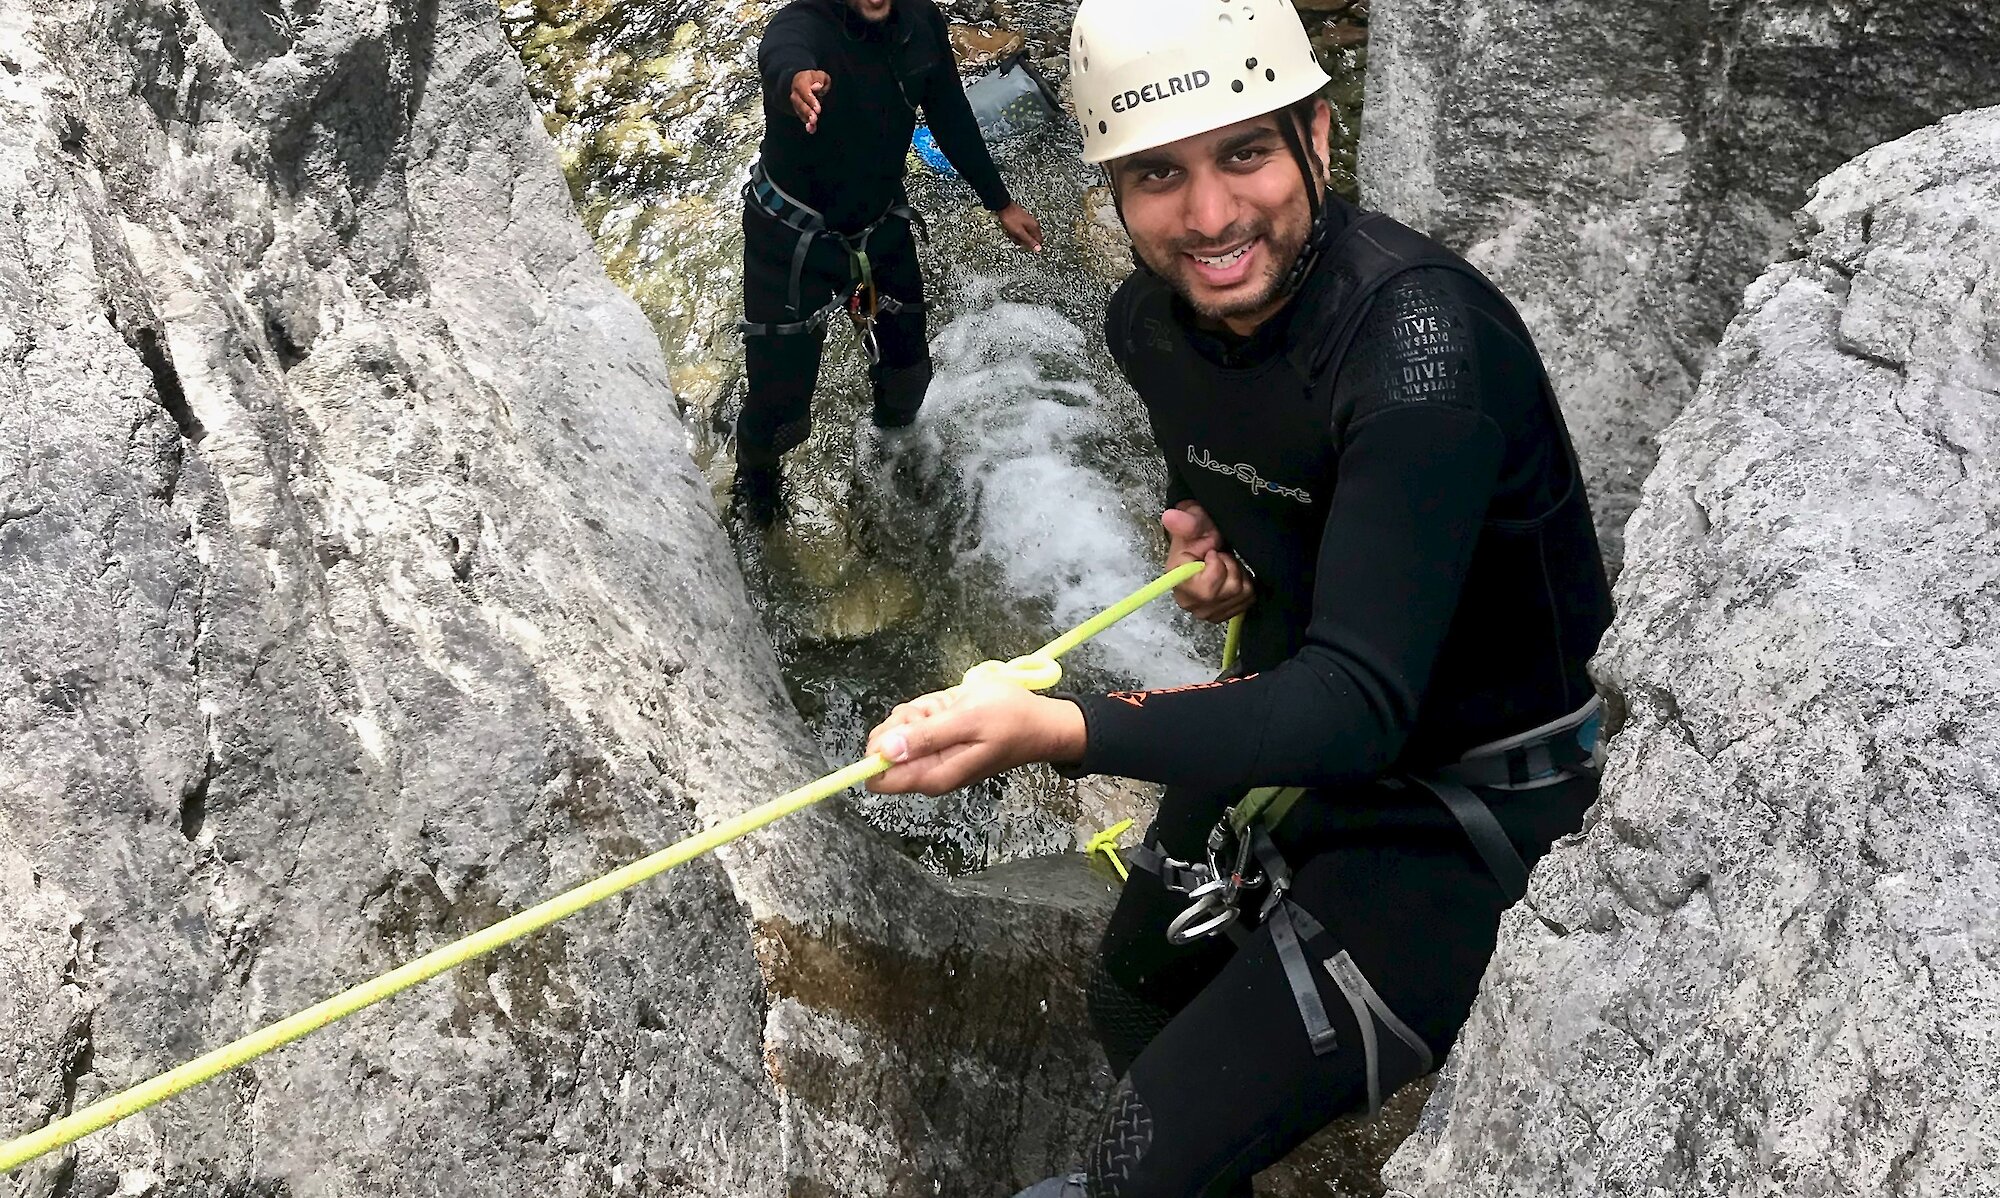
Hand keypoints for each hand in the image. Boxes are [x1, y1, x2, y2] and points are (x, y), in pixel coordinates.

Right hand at [790, 70, 830, 132]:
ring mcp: (796, 103)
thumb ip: (819, 79)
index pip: (805, 92)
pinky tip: (811, 130)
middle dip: (807, 112)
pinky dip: (807, 124)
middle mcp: (796, 94)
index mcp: (801, 82)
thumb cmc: (814, 79)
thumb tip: (817, 87)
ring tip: (812, 126)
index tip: (817, 108)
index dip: (811, 100)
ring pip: (800, 112)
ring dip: (806, 119)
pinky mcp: (799, 111)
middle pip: (800, 103)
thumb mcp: (819, 75)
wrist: (802, 81)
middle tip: (814, 119)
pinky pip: (802, 117)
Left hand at [864, 680, 1084, 795]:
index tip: (907, 725)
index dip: (881, 746)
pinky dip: (932, 710)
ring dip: (922, 711)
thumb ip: (925, 737)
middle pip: (886, 748)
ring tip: (954, 707)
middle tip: (939, 711)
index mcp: (933, 774)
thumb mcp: (967, 719)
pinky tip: (955, 707)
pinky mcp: (941, 744)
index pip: (879, 777)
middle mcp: (929, 772)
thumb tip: (883, 752)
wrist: (1042, 723)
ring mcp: (935, 757)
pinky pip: (919, 724)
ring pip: (901, 731)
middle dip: (906, 720)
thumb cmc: (1010, 719)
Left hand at [996, 203, 1042, 251]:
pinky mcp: (1022, 220)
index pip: (1038, 241)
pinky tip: (1010, 229)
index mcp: (1034, 227)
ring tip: (1010, 232)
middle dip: (1022, 240)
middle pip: (1030, 238)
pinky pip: (1020, 230)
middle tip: (1014, 236)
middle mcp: (1033, 224)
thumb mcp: (1019, 232)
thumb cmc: (1011, 219)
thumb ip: (1029, 241)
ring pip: (1024, 234)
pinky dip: (1014, 231)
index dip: (1030, 245)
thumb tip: (1039, 249)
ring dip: (1017, 236)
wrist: (1003, 206)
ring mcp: (1028, 221)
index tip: (1022, 243)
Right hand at [1162, 502, 1253, 621]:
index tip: (1212, 552)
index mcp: (1179, 583)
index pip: (1208, 589)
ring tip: (1226, 563)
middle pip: (1230, 590)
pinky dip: (1245, 584)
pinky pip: (1247, 600)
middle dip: (1231, 567)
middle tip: (1220, 555)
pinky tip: (1232, 574)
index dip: (1217, 566)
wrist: (1205, 542)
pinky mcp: (1222, 615)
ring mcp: (1207, 613)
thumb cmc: (1199, 533)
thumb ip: (1186, 522)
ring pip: (1242, 594)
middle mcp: (1190, 603)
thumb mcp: (1195, 522)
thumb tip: (1170, 517)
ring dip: (1239, 573)